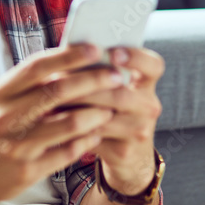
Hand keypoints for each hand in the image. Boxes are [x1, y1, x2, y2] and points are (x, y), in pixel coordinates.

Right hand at [0, 43, 126, 204]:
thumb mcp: (0, 102)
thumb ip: (30, 85)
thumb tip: (71, 61)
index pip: (38, 66)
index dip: (69, 56)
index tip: (96, 49)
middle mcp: (5, 117)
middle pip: (58, 91)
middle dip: (93, 81)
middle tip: (117, 76)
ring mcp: (16, 145)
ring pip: (68, 123)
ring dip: (96, 113)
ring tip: (112, 107)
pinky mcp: (27, 170)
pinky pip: (68, 152)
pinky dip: (87, 140)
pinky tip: (97, 133)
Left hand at [48, 46, 164, 194]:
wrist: (128, 152)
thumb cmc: (112, 108)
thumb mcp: (114, 87)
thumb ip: (99, 69)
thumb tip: (69, 51)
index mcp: (147, 82)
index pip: (153, 65)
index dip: (135, 57)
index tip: (113, 53)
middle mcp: (149, 106)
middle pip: (121, 93)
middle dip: (87, 86)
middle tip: (58, 78)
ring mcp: (139, 130)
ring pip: (104, 116)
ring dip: (75, 107)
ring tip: (52, 99)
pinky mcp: (124, 151)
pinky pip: (93, 137)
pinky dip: (72, 127)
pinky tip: (55, 121)